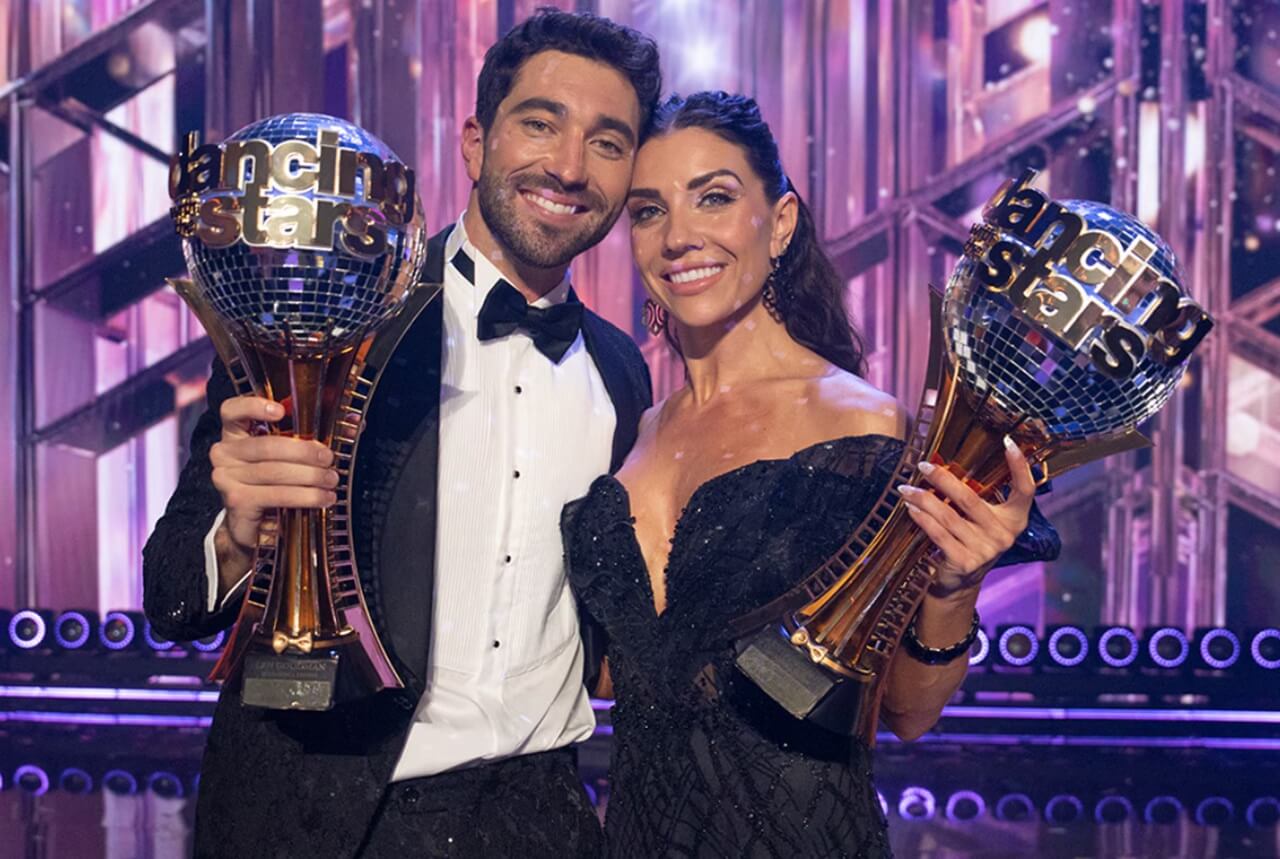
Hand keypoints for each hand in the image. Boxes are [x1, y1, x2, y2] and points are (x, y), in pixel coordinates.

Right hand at [210, 396, 337, 554]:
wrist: (254, 526)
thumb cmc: (275, 482)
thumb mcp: (290, 456)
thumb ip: (315, 435)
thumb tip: (353, 423)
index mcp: (235, 434)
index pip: (232, 410)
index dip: (253, 406)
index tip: (281, 410)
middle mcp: (224, 453)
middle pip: (267, 445)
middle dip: (305, 452)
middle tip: (329, 459)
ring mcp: (226, 477)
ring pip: (275, 471)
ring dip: (311, 477)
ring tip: (332, 481)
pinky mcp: (237, 501)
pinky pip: (277, 495)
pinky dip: (305, 497)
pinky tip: (323, 498)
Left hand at [898, 436, 1035, 598]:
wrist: (959, 584)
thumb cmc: (969, 541)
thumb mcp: (981, 521)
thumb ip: (976, 498)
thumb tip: (945, 463)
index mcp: (1015, 519)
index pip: (1025, 490)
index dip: (1020, 466)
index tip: (1008, 441)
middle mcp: (1004, 534)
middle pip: (971, 499)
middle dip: (943, 479)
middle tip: (923, 466)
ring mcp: (986, 550)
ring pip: (948, 516)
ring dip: (923, 499)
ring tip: (906, 489)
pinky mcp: (965, 562)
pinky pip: (938, 533)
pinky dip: (922, 519)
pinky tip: (910, 509)